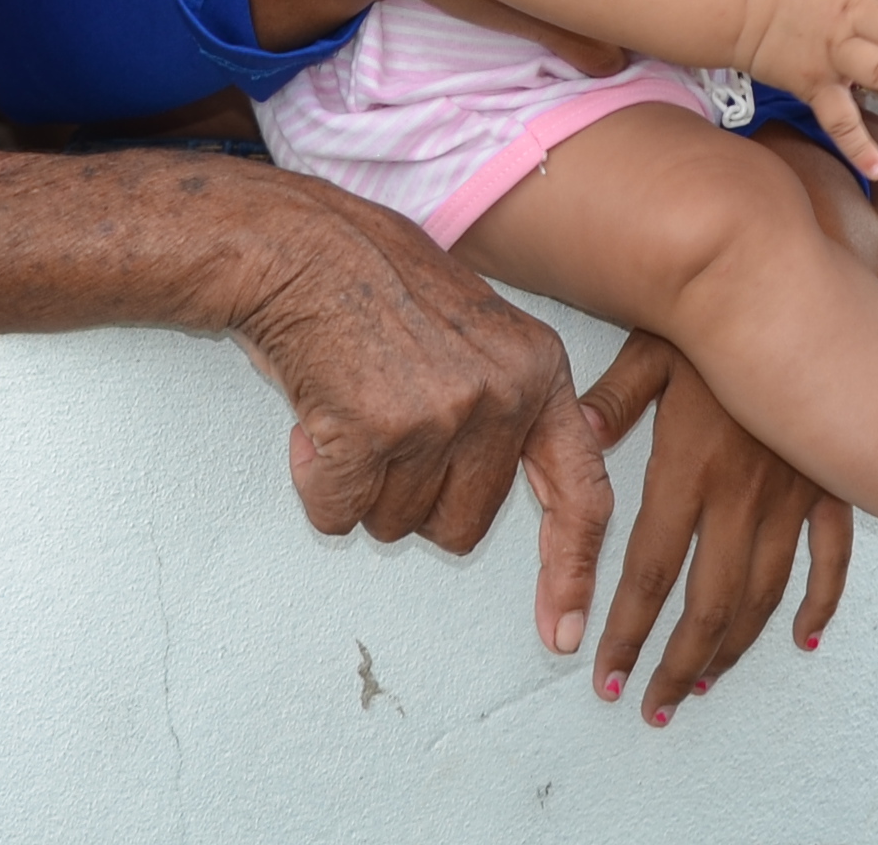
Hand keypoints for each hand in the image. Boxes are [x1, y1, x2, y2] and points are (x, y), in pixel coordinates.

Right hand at [226, 183, 616, 656]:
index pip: (581, 492)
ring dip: (361, 486)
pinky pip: (340, 516)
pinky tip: (315, 423)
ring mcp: (441, 417)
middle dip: (412, 497)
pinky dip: (318, 486)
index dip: (571, 570)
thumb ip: (503, 404)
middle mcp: (502, 398)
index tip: (562, 635)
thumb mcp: (475, 329)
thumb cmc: (372, 281)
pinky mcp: (374, 433)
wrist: (296, 242)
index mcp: (538, 371)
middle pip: (462, 526)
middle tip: (382, 424)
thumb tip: (488, 496)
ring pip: (396, 524)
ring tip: (349, 406)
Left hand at [572, 334, 854, 722]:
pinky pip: (832, 558)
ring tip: (705, 682)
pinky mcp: (831, 483)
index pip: (650, 573)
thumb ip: (610, 405)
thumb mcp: (650, 347)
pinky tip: (801, 640)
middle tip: (654, 705)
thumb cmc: (718, 305)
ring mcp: (793, 493)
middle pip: (708, 603)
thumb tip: (570, 443)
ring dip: (735, 647)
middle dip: (678, 663)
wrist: (802, 279)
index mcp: (689, 469)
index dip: (628, 631)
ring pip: (765, 593)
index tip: (606, 674)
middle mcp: (742, 493)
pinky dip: (819, 604)